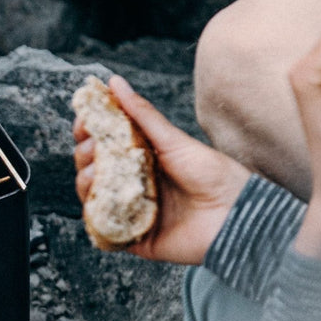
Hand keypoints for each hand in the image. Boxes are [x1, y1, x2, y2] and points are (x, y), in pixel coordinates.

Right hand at [74, 75, 248, 263]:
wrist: (235, 215)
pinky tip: (99, 202)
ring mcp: (131, 210)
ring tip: (96, 172)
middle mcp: (131, 183)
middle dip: (85, 154)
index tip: (85, 121)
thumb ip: (141, 113)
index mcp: (140, 158)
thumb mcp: (173, 140)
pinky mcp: (134, 237)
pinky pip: (104, 229)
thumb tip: (114, 82)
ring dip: (86, 181)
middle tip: (93, 146)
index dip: (89, 132)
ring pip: (92, 196)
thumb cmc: (213, 175)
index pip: (102, 144)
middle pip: (91, 168)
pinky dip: (96, 217)